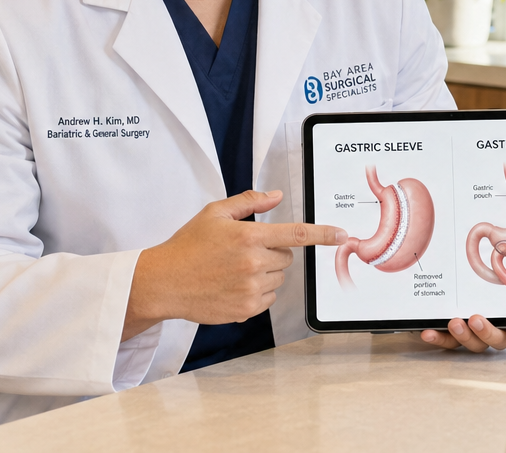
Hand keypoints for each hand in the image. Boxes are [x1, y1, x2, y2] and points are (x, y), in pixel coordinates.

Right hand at [123, 190, 346, 340]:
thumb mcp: (214, 213)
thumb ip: (249, 202)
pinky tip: (232, 285)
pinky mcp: (246, 309)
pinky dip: (257, 291)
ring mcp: (251, 289)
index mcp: (249, 237)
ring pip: (278, 278)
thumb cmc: (187, 246)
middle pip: (286, 258)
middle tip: (243, 252)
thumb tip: (276, 196)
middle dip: (271, 252)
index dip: (322, 234)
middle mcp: (254, 263)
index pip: (296, 234)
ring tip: (233, 270)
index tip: (342, 234)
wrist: (163, 282)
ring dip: (265, 273)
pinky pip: (268, 298)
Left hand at [419, 214, 505, 350]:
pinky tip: (428, 331)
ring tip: (456, 319)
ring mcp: (480, 324)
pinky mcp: (456, 325)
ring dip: (464, 336)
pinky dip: (438, 338)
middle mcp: (504, 320)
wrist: (485, 245)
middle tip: (478, 317)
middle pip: (500, 339)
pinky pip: (447, 339)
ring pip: (474, 342)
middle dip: (489, 333)